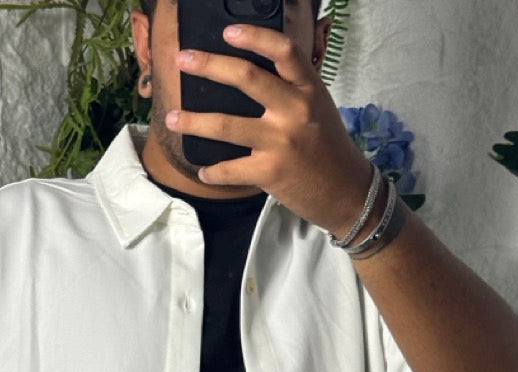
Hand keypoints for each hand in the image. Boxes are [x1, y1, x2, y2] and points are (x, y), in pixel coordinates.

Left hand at [166, 24, 375, 235]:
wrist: (346, 193)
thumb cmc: (328, 148)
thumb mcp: (318, 108)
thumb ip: (291, 90)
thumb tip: (250, 76)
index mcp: (308, 89)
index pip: (284, 51)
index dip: (254, 36)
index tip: (227, 31)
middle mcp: (294, 110)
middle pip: (246, 78)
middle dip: (208, 65)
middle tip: (182, 59)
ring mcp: (281, 142)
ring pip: (226, 125)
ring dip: (193, 121)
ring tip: (171, 118)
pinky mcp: (270, 173)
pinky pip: (230, 169)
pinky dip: (212, 172)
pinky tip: (203, 171)